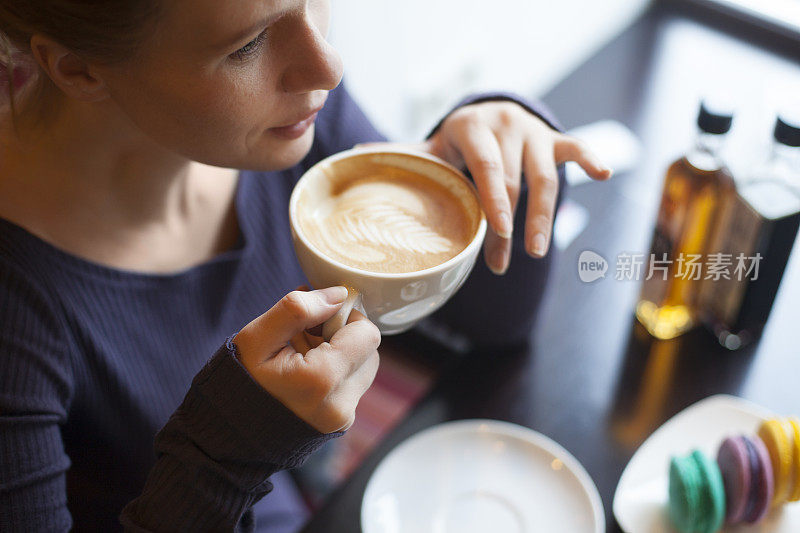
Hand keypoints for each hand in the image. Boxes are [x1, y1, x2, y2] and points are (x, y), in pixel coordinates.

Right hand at [233, 286, 380, 433]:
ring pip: (363, 366)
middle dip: (342, 336)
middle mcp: (340, 403)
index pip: (367, 333)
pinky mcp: (342, 422)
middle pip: (369, 349)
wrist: (231, 431)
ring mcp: (343, 417)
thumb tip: (339, 295)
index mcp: (321, 380)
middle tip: (305, 340)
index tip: (317, 321)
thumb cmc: (240, 380)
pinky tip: (307, 376)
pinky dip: (336, 373)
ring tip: (303, 358)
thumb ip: (298, 309)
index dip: (345, 318)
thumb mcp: (257, 337)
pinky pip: (352, 384)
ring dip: (340, 354)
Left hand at [358, 101, 610, 273]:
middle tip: (503, 263)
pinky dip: (590, 159)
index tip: (500, 237)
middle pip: (515, 182)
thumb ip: (404, 155)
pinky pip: (575, 147)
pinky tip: (605, 173)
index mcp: (470, 126)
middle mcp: (505, 123)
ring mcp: (533, 130)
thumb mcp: (430, 147)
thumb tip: (356, 153)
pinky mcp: (554, 137)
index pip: (488, 168)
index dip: (495, 203)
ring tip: (537, 252)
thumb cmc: (453, 144)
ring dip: (545, 216)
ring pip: (546, 176)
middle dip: (510, 226)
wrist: (484, 114)